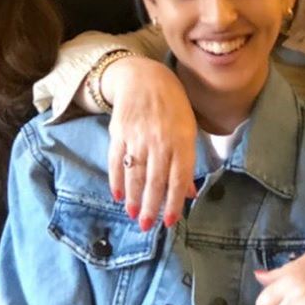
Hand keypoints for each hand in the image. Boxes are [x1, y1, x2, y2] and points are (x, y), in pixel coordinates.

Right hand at [105, 57, 197, 229]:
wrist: (144, 77)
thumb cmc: (173, 106)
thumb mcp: (188, 129)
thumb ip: (187, 161)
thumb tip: (188, 193)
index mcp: (181, 141)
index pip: (178, 178)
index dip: (173, 202)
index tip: (169, 222)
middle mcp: (159, 141)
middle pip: (155, 180)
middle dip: (150, 206)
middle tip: (146, 226)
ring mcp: (137, 137)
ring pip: (135, 174)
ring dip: (132, 197)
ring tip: (132, 215)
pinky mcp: (119, 133)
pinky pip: (116, 161)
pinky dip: (116, 179)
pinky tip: (117, 195)